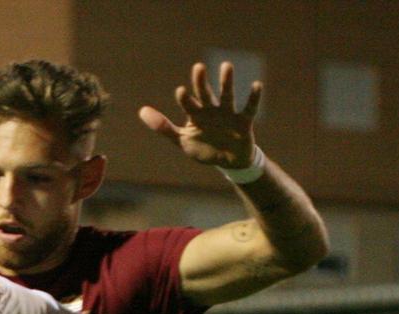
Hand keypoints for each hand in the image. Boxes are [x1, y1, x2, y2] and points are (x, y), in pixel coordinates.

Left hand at [138, 62, 262, 172]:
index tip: (181, 91)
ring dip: (226, 82)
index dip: (185, 99)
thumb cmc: (204, 148)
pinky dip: (253, 98)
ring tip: (226, 66)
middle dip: (201, 82)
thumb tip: (141, 111)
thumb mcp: (182, 140)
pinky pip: (249, 108)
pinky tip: (257, 84)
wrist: (228, 161)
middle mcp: (211, 110)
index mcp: (196, 115)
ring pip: (226, 95)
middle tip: (198, 67)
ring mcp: (227, 114)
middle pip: (205, 94)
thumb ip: (163, 127)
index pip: (188, 104)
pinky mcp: (243, 121)